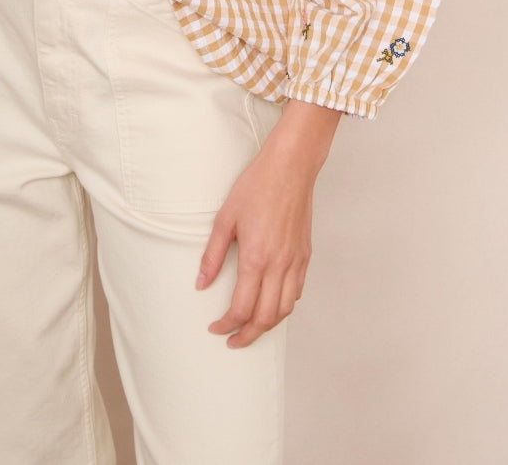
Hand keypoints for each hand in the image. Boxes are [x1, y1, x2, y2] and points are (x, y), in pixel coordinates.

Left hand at [197, 100, 339, 347]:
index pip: (242, 309)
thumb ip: (213, 255)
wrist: (291, 167)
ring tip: (252, 327)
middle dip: (248, 336)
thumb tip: (201, 284)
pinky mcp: (306, 254)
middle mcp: (279, 265)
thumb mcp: (225, 218)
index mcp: (256, 258)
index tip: (216, 328)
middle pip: (266, 318)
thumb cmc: (257, 186)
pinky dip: (285, 305)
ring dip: (268, 325)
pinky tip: (273, 303)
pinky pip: (297, 291)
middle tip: (233, 340)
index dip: (227, 325)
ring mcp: (296, 261)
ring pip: (285, 309)